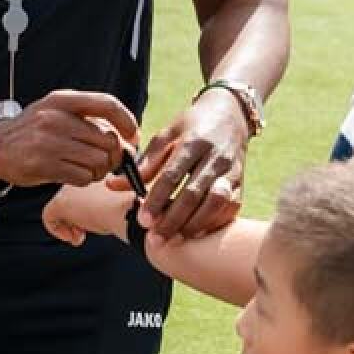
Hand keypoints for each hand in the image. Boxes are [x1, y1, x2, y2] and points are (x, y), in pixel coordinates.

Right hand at [0, 90, 140, 187]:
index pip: (107, 104)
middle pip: (108, 141)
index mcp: (62, 100)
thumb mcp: (56, 111)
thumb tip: (127, 139)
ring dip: (99, 170)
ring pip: (98, 162)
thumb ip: (87, 118)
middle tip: (104, 160)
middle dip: (112, 156)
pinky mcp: (44, 166)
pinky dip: (85, 180)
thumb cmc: (33, 130)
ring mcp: (48, 142)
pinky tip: (73, 174)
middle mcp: (56, 118)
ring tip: (88, 168)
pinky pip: (83, 177)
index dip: (127, 121)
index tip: (132, 135)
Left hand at [42, 178, 136, 246]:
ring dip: (70, 226)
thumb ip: (105, 200)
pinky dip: (58, 231)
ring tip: (82, 234)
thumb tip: (98, 214)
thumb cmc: (129, 208)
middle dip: (77, 219)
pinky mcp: (59, 203)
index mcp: (91, 175)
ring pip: (59, 209)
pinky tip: (74, 237)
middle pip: (69, 201)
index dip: (87, 210)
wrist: (128, 211)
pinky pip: (48, 218)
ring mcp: (67, 190)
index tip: (97, 219)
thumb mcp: (118, 200)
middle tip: (88, 230)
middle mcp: (76, 179)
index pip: (80, 194)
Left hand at [136, 90, 249, 238]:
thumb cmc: (190, 126)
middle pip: (193, 193)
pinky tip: (196, 233)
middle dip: (173, 220)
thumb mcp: (166, 134)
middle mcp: (215, 157)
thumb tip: (112, 185)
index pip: (172, 175)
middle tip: (154, 239)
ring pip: (216, 203)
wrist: (231, 114)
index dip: (157, 199)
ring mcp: (231, 171)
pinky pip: (231, 207)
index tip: (142, 220)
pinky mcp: (240, 182)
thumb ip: (143, 162)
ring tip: (175, 240)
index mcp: (193, 142)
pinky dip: (214, 222)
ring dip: (194, 224)